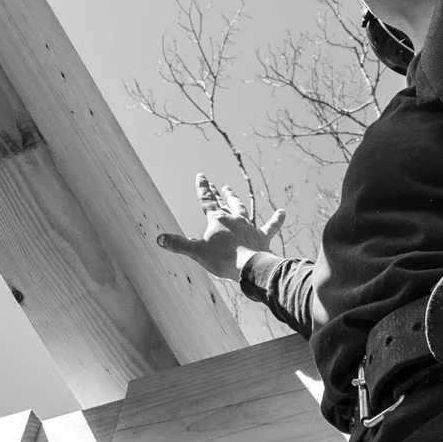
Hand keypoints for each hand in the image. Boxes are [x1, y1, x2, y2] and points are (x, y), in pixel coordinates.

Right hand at [156, 174, 285, 280]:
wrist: (249, 267)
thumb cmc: (222, 259)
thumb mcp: (196, 252)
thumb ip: (178, 244)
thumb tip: (158, 239)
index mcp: (217, 220)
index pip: (207, 200)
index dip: (203, 187)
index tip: (201, 174)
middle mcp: (233, 218)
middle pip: (224, 202)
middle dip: (217, 193)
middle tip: (215, 184)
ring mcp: (248, 226)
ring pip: (241, 209)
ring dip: (235, 200)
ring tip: (231, 190)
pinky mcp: (262, 237)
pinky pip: (271, 226)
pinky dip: (277, 219)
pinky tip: (283, 212)